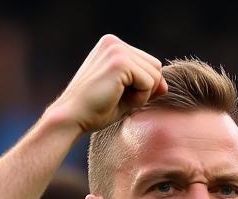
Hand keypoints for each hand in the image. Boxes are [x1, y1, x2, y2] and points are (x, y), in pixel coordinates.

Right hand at [51, 35, 166, 135]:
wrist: (72, 117)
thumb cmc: (94, 111)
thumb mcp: (124, 96)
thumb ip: (144, 87)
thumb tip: (165, 85)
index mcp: (112, 45)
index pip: (148, 63)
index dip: (144, 86)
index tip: (120, 96)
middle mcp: (114, 42)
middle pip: (155, 66)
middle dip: (145, 89)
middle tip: (119, 99)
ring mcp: (117, 49)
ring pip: (155, 75)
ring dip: (142, 95)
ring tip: (117, 99)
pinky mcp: (120, 62)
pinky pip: (149, 82)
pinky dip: (140, 98)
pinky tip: (118, 100)